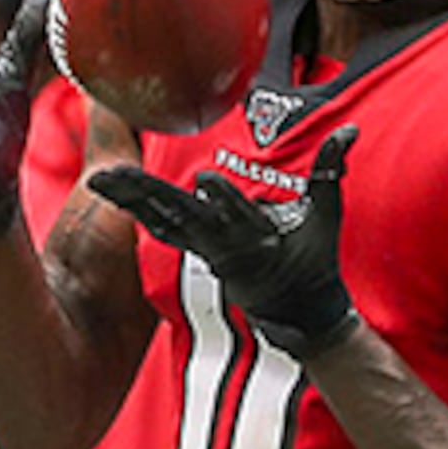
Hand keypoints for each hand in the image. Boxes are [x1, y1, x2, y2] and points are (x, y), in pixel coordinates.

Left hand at [91, 130, 359, 357]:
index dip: (222, 199)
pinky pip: (161, 227)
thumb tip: (348, 132)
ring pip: (162, 220)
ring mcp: (205, 250)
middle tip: (113, 176)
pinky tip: (111, 191)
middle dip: (147, 196)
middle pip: (179, 215)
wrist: (299, 316)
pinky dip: (137, 209)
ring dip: (130, 199)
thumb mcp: (326, 220)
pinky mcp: (196, 251)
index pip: (235, 216)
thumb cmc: (315, 264)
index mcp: (256, 239)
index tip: (205, 181)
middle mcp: (223, 245)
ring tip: (99, 179)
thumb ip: (330, 174)